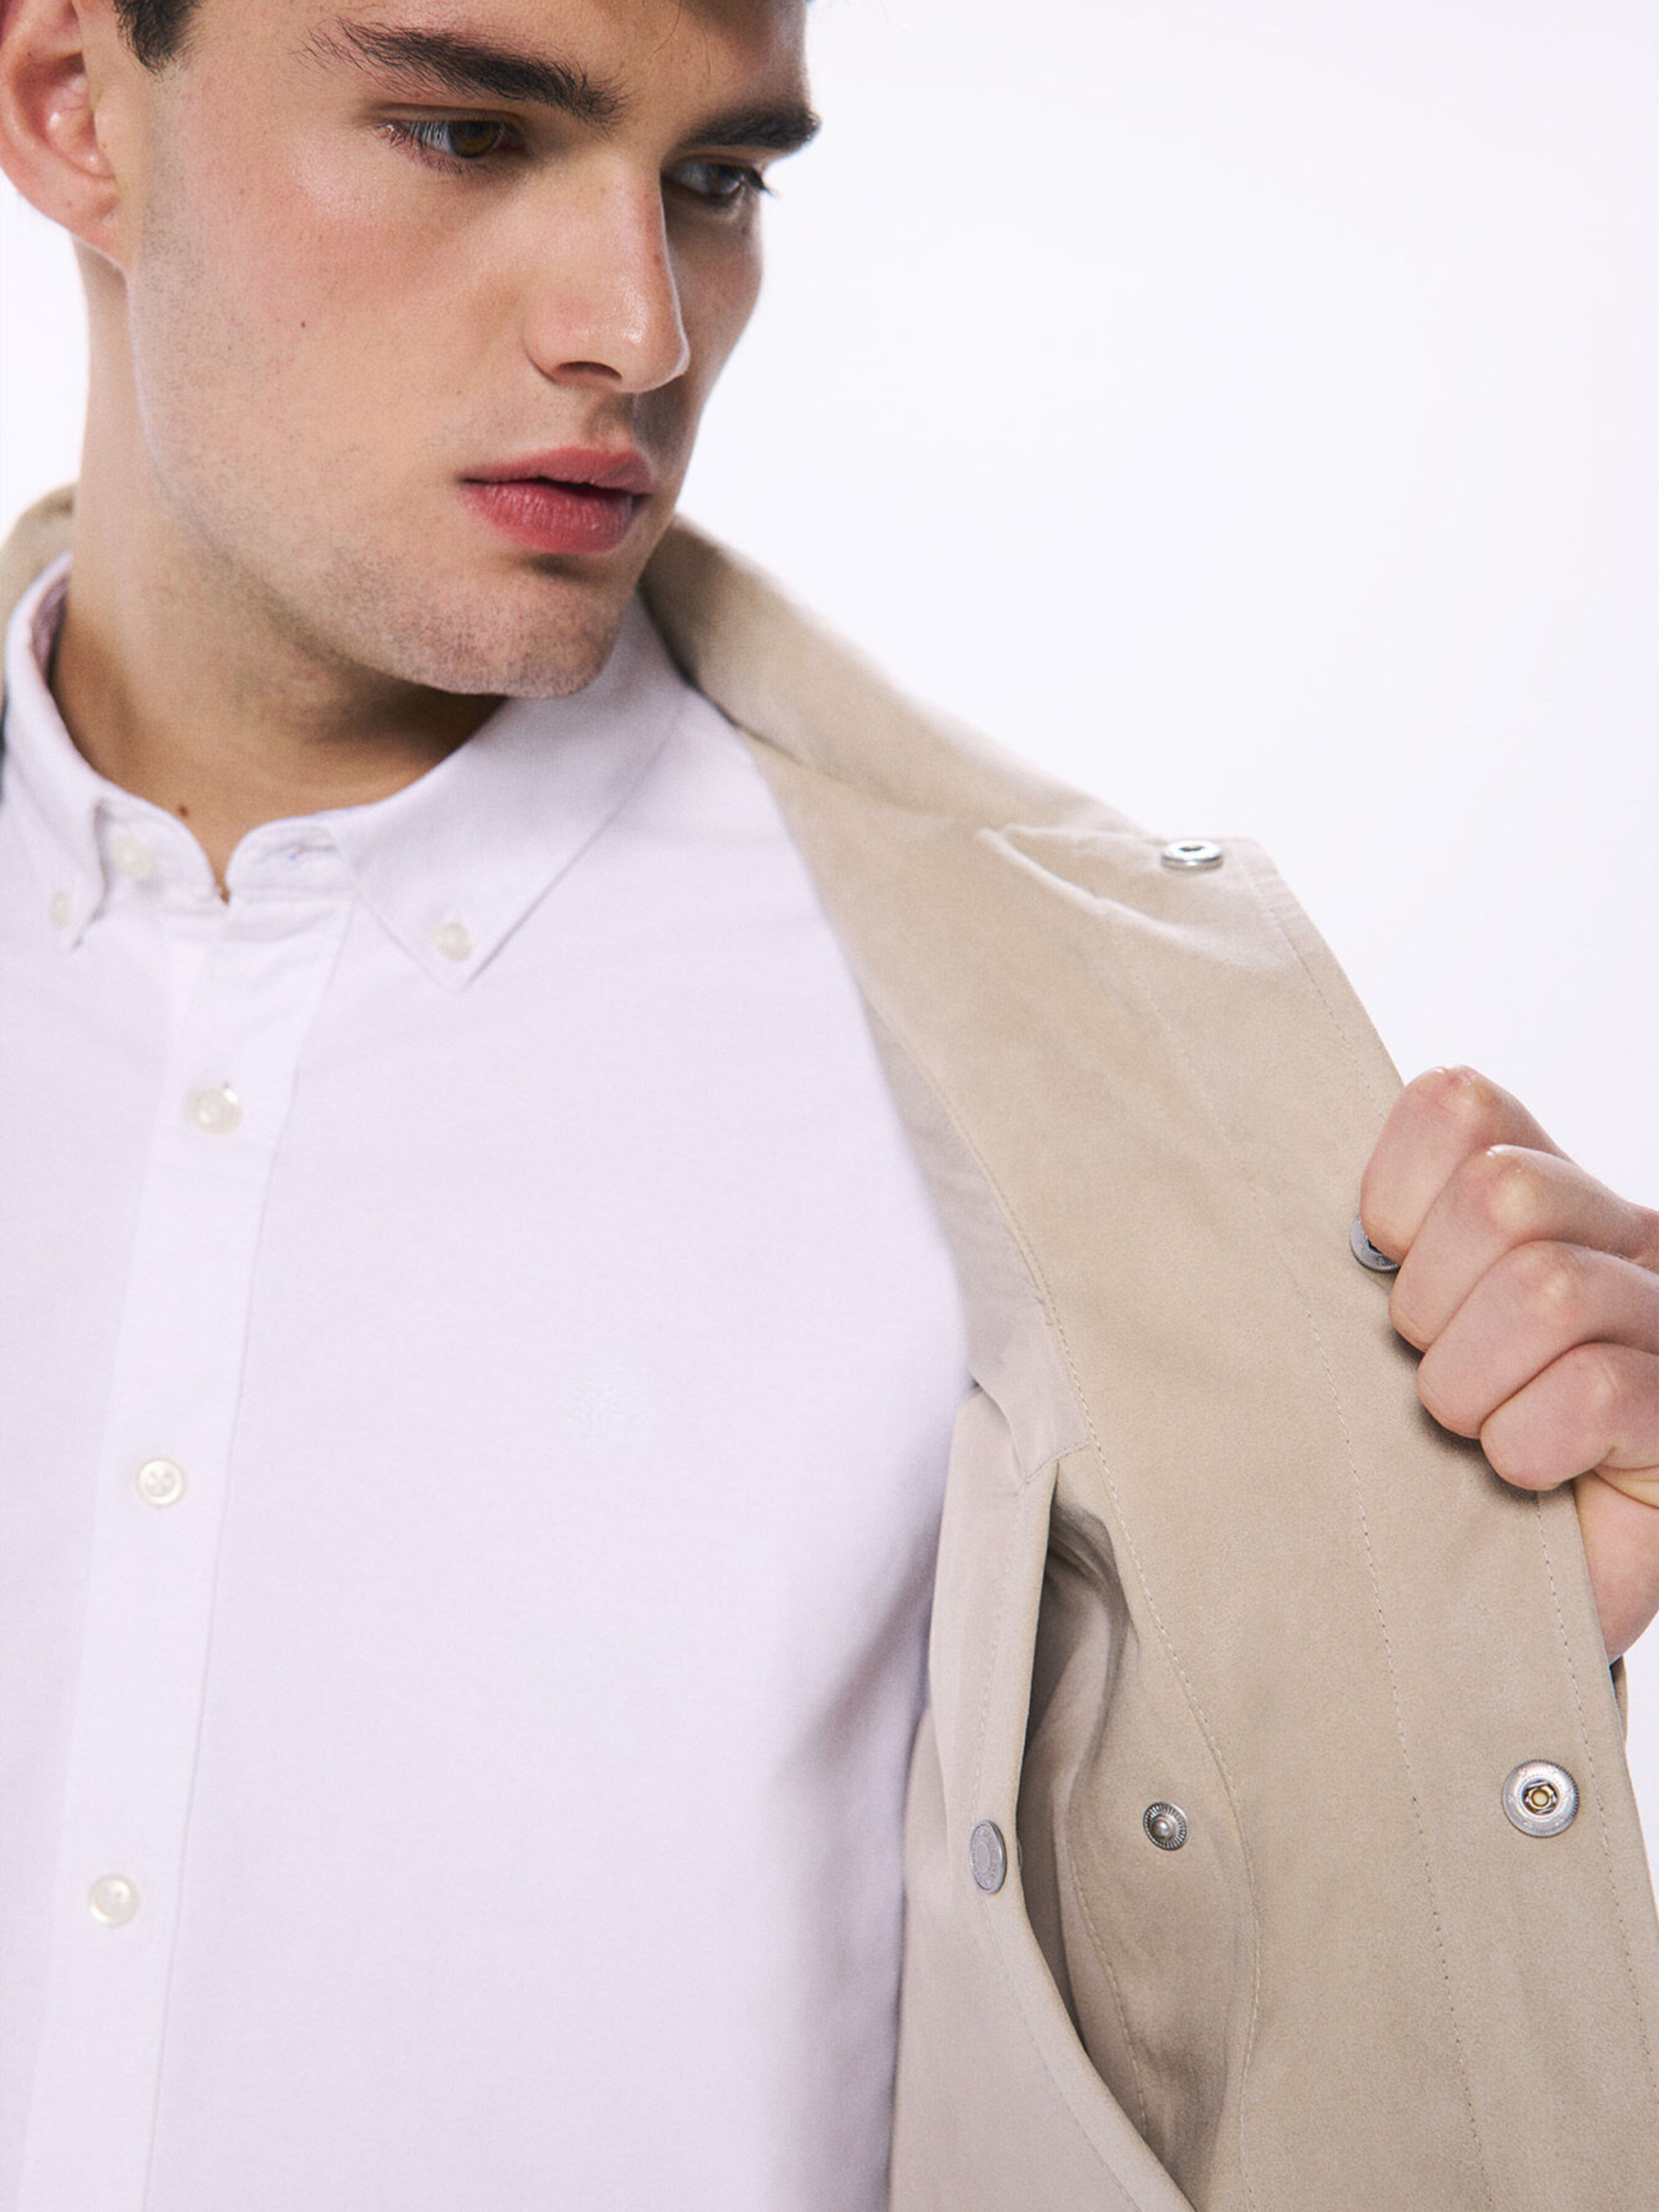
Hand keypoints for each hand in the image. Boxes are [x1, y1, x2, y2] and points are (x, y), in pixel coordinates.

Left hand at [1360, 1066, 1658, 1660]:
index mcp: (1536, 1189)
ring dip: (1471, 1385)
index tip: (1379, 1280)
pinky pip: (1598, 1389)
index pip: (1459, 1106)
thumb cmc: (1412, 1460)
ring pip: (1550, 1290)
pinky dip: (1528, 1445)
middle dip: (1429, 1307)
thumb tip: (1252, 1208)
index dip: (1392, 1201)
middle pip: (1503, 1196)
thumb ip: (1348, 1252)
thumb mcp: (1367, 1332)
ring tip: (1469, 1431)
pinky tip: (1520, 1473)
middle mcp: (1617, 1236)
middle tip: (1425, 1375)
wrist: (1470, 1602)